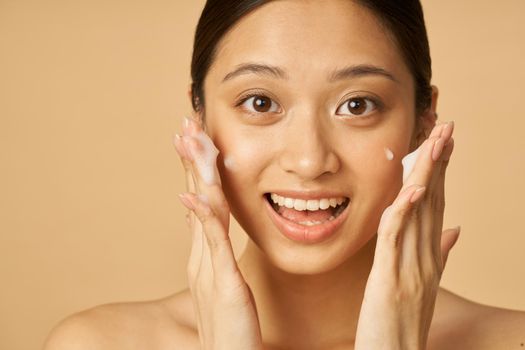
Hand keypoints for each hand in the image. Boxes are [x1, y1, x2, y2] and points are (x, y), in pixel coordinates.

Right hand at [174, 117, 262, 349]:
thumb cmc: (230, 324)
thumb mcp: (220, 279)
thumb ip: (213, 250)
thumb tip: (205, 222)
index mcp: (204, 251)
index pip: (199, 199)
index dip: (196, 167)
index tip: (195, 136)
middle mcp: (200, 254)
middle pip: (195, 196)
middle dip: (190, 158)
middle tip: (186, 122)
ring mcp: (208, 267)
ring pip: (203, 211)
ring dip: (195, 175)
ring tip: (188, 140)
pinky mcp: (221, 284)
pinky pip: (212, 245)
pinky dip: (202, 218)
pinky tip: (193, 196)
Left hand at [355, 121, 459, 349]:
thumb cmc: (402, 324)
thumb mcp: (423, 286)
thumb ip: (438, 255)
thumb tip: (456, 231)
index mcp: (431, 258)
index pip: (438, 206)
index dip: (442, 172)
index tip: (445, 143)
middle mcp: (427, 260)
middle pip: (434, 201)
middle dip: (440, 162)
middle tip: (446, 127)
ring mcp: (412, 270)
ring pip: (420, 213)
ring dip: (427, 175)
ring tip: (435, 142)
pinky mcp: (390, 282)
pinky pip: (396, 240)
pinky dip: (403, 212)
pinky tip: (410, 189)